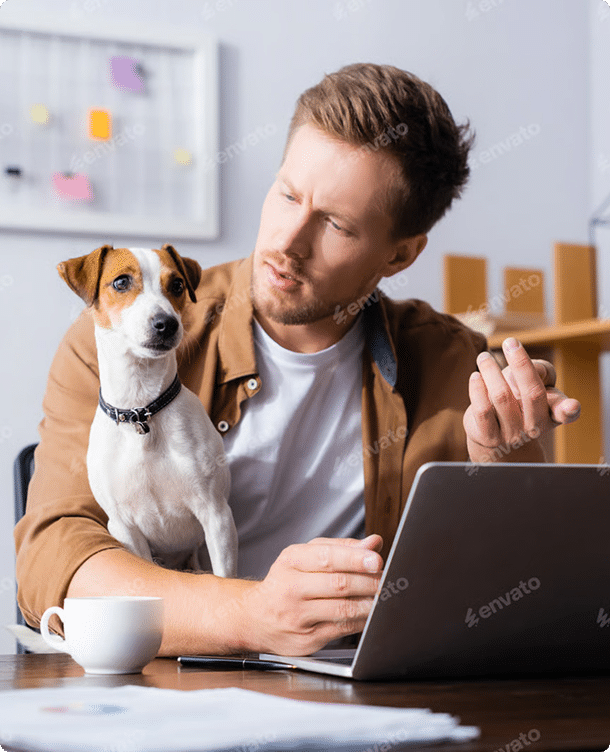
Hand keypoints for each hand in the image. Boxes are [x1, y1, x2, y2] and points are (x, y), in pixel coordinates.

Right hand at [242, 534, 382, 654]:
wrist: (254, 617)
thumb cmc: (286, 581)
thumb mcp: (305, 557)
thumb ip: (340, 548)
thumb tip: (373, 543)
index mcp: (291, 560)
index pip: (327, 558)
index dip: (355, 559)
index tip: (377, 559)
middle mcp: (291, 587)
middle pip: (338, 584)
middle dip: (369, 581)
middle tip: (388, 579)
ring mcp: (297, 616)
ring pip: (343, 609)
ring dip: (370, 603)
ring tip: (384, 596)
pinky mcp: (306, 639)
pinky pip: (342, 628)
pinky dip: (361, 620)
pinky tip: (371, 613)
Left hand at [464, 337, 580, 463]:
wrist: (494, 435)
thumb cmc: (519, 401)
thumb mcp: (536, 385)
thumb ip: (541, 372)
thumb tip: (532, 367)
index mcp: (552, 414)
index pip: (565, 412)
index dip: (569, 410)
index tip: (571, 405)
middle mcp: (535, 427)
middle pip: (532, 394)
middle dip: (521, 364)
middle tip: (510, 342)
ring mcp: (511, 435)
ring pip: (502, 397)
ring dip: (491, 371)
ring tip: (484, 357)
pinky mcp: (488, 437)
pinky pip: (482, 409)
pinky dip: (478, 388)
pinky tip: (476, 376)